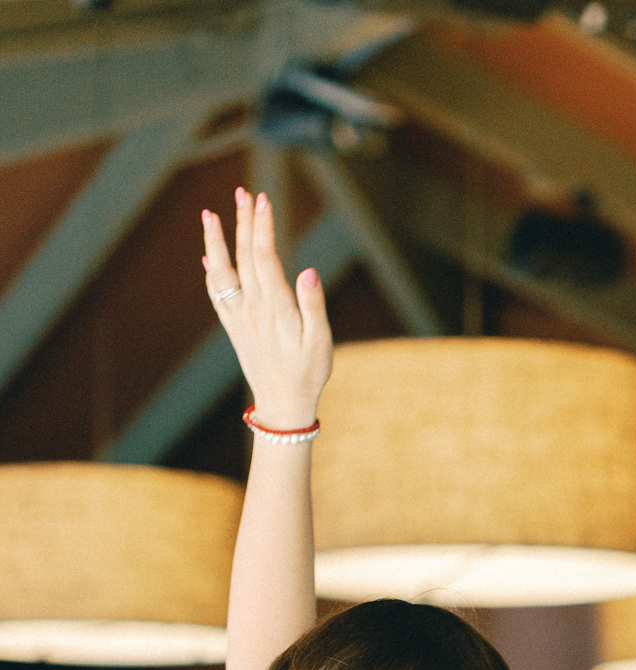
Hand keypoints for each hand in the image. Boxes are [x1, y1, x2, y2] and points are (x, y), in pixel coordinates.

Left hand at [202, 190, 332, 428]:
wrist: (282, 405)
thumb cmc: (308, 374)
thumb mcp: (321, 342)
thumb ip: (313, 305)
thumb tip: (308, 270)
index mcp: (275, 308)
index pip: (265, 257)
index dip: (263, 226)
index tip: (263, 200)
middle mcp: (252, 308)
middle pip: (244, 256)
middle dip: (245, 222)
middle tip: (244, 193)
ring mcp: (239, 317)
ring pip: (223, 271)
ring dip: (216, 242)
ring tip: (210, 215)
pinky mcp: (234, 328)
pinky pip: (217, 294)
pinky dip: (212, 272)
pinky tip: (208, 258)